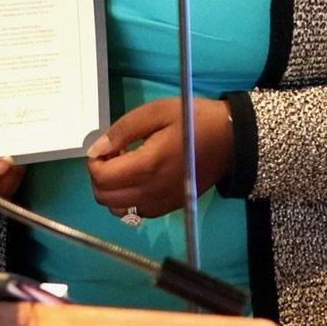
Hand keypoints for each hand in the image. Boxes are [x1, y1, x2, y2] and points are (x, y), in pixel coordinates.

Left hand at [85, 97, 231, 219]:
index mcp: (148, 165)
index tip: (108, 145)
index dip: (95, 161)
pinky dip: (127, 200)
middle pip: (105, 198)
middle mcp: (152, 192)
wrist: (231, 142)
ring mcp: (161, 204)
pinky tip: (139, 178)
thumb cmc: (194, 121)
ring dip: (112, 190)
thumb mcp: (157, 112)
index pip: (102, 177)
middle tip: (116, 154)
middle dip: (100, 175)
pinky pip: (136, 213)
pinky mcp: (169, 208)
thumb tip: (96, 148)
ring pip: (117, 210)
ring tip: (126, 167)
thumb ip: (123, 130)